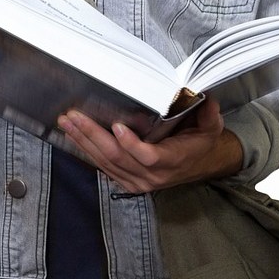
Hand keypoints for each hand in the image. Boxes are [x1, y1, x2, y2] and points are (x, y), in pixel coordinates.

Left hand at [57, 98, 243, 193]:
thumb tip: (206, 98)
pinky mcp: (127, 181)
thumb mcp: (211, 127)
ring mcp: (137, 181)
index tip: (117, 126)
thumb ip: (209, 114)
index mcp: (172, 160)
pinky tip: (74, 136)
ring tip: (67, 123)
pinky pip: (104, 167)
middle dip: (92, 135)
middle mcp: (152, 175)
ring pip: (106, 163)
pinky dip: (87, 151)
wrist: (199, 164)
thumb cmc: (200, 142)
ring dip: (84, 141)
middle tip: (75, 117)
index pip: (148, 156)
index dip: (131, 144)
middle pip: (117, 157)